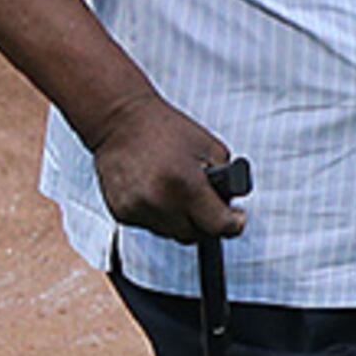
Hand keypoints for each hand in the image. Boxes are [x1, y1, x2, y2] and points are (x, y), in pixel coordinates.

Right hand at [85, 92, 245, 239]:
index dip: (233, 224)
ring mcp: (138, 210)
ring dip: (181, 220)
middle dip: (205, 221)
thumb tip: (230, 206)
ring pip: (172, 234)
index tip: (236, 219)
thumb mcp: (210, 147)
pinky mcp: (122, 213)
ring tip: (177, 191)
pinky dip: (159, 215)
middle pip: (195, 235)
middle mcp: (160, 201)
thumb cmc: (165, 129)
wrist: (119, 120)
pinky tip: (156, 192)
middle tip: (206, 202)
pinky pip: (151, 226)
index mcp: (186, 184)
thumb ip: (227, 179)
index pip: (219, 226)